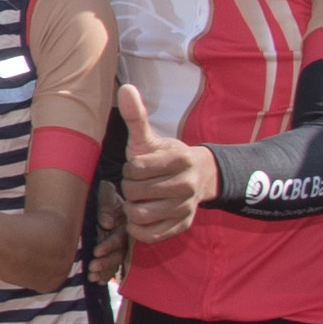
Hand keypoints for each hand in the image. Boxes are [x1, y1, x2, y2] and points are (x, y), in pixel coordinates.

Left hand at [113, 86, 210, 241]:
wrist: (197, 177)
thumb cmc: (163, 157)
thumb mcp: (149, 138)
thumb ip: (136, 116)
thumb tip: (125, 88)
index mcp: (179, 158)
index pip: (135, 169)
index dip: (129, 169)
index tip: (137, 168)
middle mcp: (186, 184)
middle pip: (135, 192)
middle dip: (129, 188)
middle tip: (137, 184)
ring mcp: (186, 207)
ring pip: (141, 215)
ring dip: (131, 208)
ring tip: (137, 200)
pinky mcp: (183, 225)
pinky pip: (151, 234)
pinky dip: (138, 229)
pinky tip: (139, 218)